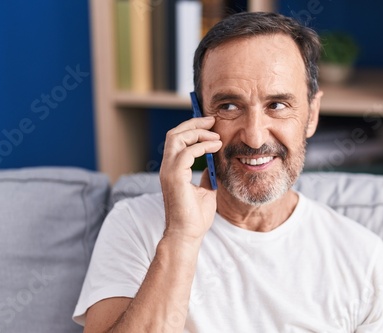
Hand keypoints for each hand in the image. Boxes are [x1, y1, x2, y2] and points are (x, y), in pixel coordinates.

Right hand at [159, 116, 221, 241]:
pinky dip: (202, 145)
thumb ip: (206, 175)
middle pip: (174, 133)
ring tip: (216, 135)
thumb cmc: (195, 217)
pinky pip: (186, 152)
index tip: (211, 125)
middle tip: (213, 120)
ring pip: (176, 137)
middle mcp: (167, 167)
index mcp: (172, 169)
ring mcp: (168, 171)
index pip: (177, 139)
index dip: (192, 128)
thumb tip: (214, 163)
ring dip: (198, 132)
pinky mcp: (174, 177)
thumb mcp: (206, 190)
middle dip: (194, 123)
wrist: (188, 235)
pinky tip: (216, 147)